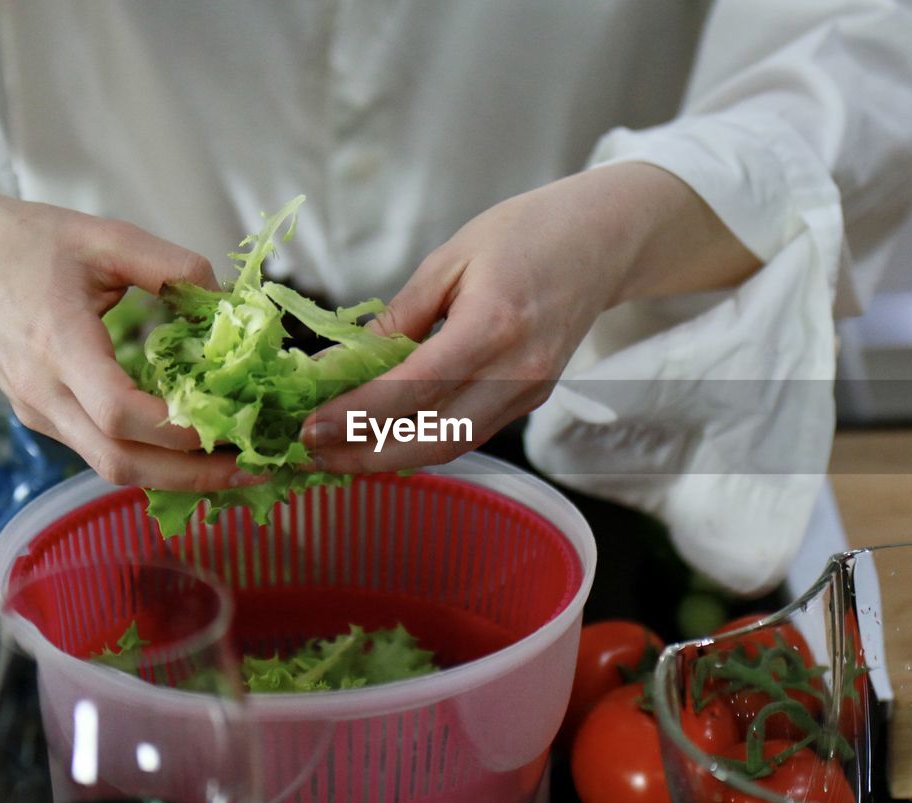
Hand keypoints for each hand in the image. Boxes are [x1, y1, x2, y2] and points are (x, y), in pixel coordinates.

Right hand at [0, 151, 263, 490]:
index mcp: (56, 344)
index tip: (233, 421)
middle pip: (119, 461)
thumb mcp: (104, 236)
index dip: (177, 427)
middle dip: (192, 475)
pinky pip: (99, 452)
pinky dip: (151, 460)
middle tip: (255, 468)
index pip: (117, 412)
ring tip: (236, 466)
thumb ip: (169, 265)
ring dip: (176, 476)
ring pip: (110, 466)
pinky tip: (193, 450)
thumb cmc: (26, 240)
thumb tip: (229, 300)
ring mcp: (38, 411)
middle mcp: (43, 392)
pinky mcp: (41, 415)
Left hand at [299, 162, 760, 472]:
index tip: (308, 428)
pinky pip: (469, 434)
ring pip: (451, 447)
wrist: (603, 240)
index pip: (412, 391)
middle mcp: (515, 371)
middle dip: (365, 456)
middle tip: (312, 455)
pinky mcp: (532, 399)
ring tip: (338, 454)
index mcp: (492, 326)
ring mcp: (529, 392)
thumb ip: (397, 319)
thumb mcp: (449, 259)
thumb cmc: (525, 233)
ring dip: (390, 459)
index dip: (355, 416)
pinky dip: (422, 443)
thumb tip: (340, 365)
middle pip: (432, 439)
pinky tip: (383, 437)